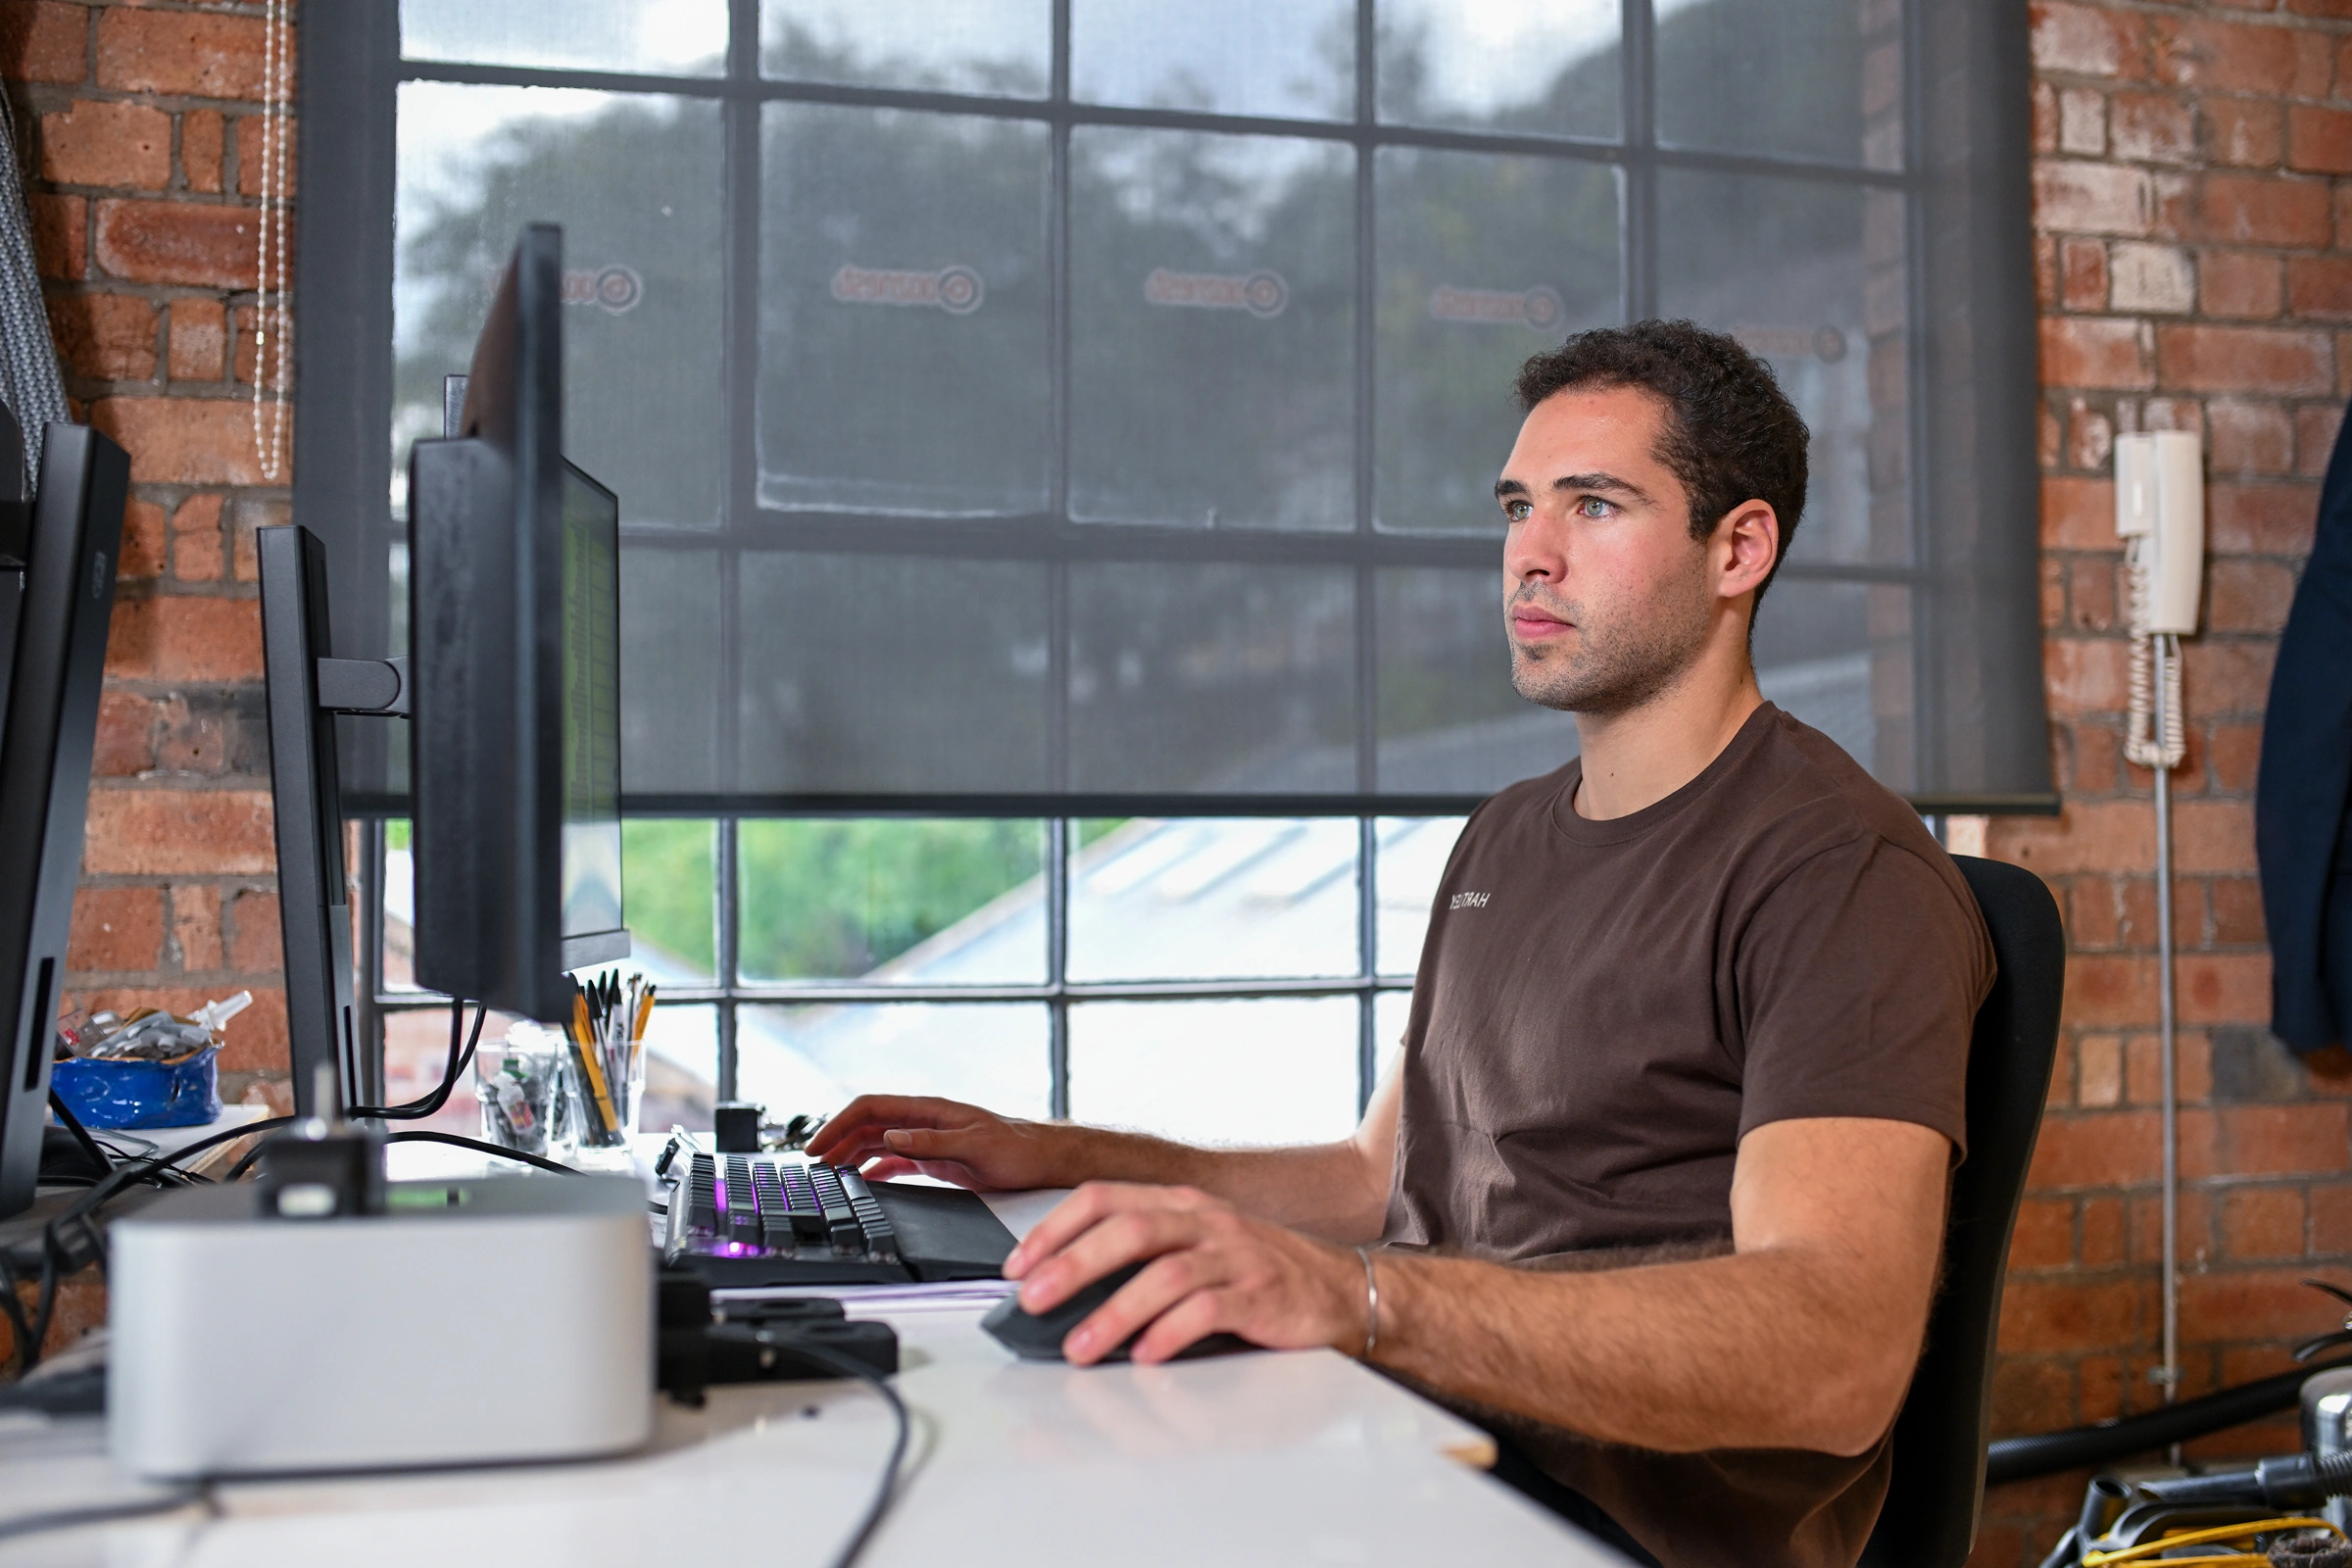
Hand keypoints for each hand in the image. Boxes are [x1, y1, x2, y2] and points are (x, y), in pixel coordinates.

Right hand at [804, 1094, 1068, 1190]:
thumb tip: (891, 1137)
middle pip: (867, 1125)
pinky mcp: (934, 1159)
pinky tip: (861, 1181)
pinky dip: (872, 1169)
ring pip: (876, 1142)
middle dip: (836, 1141)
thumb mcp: (975, 1146)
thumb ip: (932, 1142)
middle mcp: (923, 1122)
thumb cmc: (1018, 1149)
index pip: (871, 1108)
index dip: (839, 1124)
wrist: (1044, 1160)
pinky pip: (893, 1160)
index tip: (818, 1145)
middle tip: (813, 1166)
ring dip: (850, 1155)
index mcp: (929, 1110)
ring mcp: (927, 1140)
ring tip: (828, 1174)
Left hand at [1005, 1181, 1365, 1365]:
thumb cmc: (1259, 1274)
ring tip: (1079, 1346)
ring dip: (1113, 1312)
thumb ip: (1140, 1257)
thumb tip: (1060, 1285)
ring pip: (1164, 1273)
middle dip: (1072, 1264)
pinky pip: (1210, 1309)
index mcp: (1181, 1204)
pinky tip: (1146, 1354)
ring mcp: (1236, 1256)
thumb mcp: (1197, 1248)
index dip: (1055, 1229)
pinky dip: (1171, 1333)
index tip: (1018, 1266)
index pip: (1104, 1199)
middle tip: (1033, 1300)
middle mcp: (1205, 1222)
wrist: (1341, 1290)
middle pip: (1128, 1230)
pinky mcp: (1262, 1296)